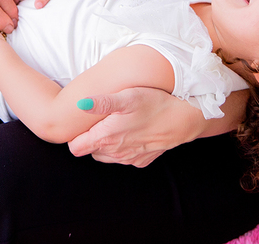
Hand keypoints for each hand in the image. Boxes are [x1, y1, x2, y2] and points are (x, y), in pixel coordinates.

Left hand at [68, 88, 201, 167]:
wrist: (183, 119)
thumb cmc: (154, 103)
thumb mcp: (127, 96)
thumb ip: (102, 102)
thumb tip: (79, 103)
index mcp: (107, 138)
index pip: (76, 148)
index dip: (75, 135)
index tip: (82, 123)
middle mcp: (116, 153)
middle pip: (90, 151)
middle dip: (90, 139)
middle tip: (100, 120)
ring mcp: (129, 159)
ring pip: (106, 156)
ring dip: (106, 144)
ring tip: (116, 125)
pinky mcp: (141, 161)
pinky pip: (123, 158)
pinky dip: (123, 148)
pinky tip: (131, 132)